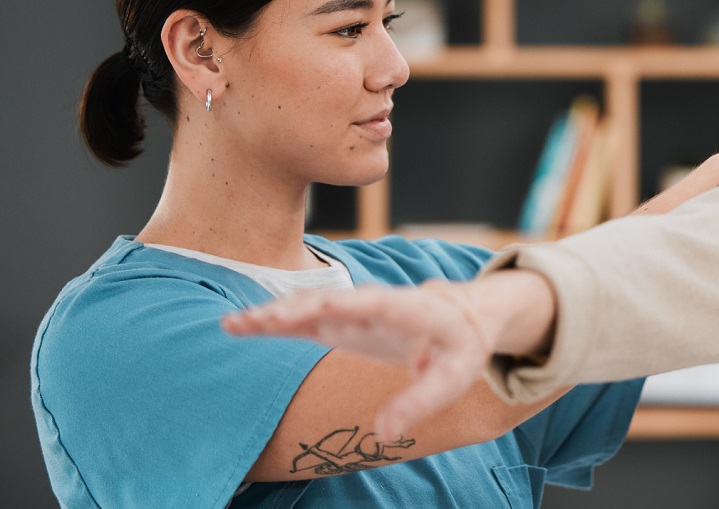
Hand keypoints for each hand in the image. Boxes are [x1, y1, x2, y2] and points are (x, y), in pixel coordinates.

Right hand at [225, 273, 551, 437]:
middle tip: (256, 321)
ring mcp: (355, 310)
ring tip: (234, 323)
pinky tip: (242, 325)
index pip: (373, 304)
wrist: (466, 316)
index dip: (341, 305)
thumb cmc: (461, 347)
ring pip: (311, 306)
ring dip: (275, 313)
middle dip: (295, 310)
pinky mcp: (342, 321)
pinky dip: (276, 320)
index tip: (307, 309)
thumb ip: (420, 402)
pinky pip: (305, 318)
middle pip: (331, 302)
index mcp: (409, 309)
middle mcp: (376, 303)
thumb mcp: (452, 378)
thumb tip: (386, 434)